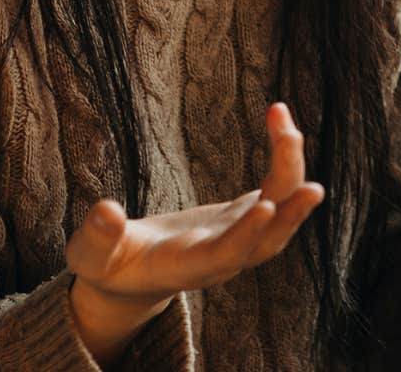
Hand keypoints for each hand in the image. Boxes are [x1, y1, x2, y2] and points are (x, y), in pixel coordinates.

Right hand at [64, 103, 325, 364]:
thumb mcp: (90, 257)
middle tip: (311, 182)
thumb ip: (97, 238)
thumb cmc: (106, 265)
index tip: (267, 207)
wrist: (130, 277)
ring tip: (286, 126)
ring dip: (290, 171)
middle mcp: (223, 256)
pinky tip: (281, 123)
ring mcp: (238, 235)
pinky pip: (273, 189)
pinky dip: (281, 159)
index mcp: (188, 267)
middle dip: (290, 211)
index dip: (247, 234)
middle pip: (269, 239)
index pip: (227, 254)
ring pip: (278, 210)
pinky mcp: (241, 216)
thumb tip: (105, 212)